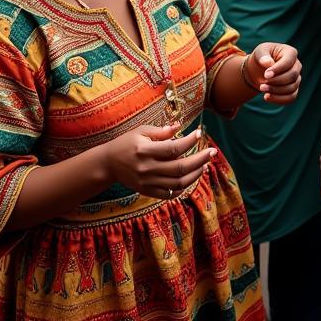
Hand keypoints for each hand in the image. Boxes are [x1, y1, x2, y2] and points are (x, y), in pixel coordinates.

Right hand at [102, 123, 216, 198]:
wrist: (108, 164)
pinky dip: (183, 188)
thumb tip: (180, 126)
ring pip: (178, 183)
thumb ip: (161, 131)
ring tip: (205, 165)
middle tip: (212, 152)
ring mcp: (147, 182)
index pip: (173, 148)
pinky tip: (191, 177)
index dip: (190, 141)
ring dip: (195, 174)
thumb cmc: (126, 143)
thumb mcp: (141, 131)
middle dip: (200, 159)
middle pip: (180, 167)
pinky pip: (169, 194)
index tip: (200, 133)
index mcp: (145, 150)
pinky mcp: (147, 191)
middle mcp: (147, 168)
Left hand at [245, 43, 300, 102]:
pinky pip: (291, 97)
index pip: (288, 61)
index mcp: (290, 53)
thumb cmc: (261, 57)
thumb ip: (262, 56)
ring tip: (261, 89)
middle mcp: (297, 65)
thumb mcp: (259, 52)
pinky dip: (279, 99)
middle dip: (276, 82)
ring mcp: (296, 78)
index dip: (278, 69)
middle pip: (292, 76)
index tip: (266, 75)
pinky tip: (266, 97)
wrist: (259, 70)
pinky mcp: (293, 89)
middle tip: (262, 85)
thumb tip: (268, 63)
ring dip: (276, 91)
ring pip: (292, 88)